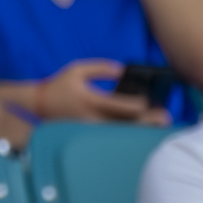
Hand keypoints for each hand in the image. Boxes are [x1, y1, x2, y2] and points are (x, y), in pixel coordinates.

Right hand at [35, 60, 164, 122]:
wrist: (37, 105)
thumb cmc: (58, 85)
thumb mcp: (76, 69)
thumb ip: (100, 67)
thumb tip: (122, 70)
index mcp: (90, 99)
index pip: (120, 105)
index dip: (138, 104)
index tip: (149, 101)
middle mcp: (92, 117)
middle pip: (125, 123)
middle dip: (147, 120)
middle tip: (165, 118)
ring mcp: (90, 128)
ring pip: (121, 132)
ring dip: (140, 129)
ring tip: (158, 127)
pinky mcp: (88, 134)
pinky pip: (112, 135)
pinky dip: (127, 133)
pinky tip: (139, 131)